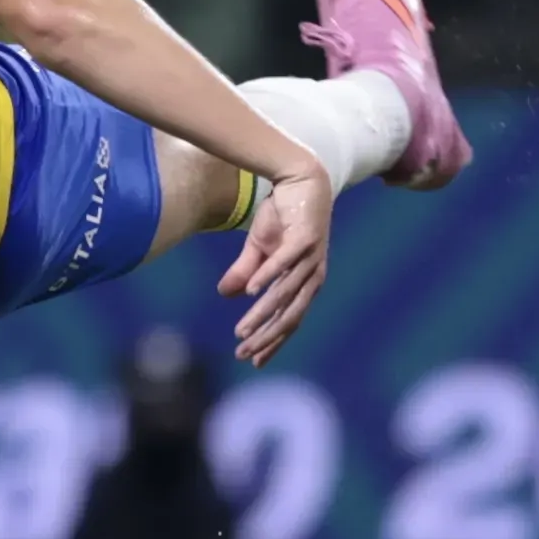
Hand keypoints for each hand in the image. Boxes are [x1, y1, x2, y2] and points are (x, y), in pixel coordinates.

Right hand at [218, 165, 333, 366]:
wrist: (300, 177)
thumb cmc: (283, 214)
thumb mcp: (259, 247)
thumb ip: (245, 271)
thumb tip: (226, 295)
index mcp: (305, 280)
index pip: (290, 319)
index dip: (272, 341)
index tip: (253, 360)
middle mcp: (313, 274)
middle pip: (291, 315)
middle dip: (266, 337)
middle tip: (243, 353)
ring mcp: (312, 256)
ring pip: (284, 293)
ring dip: (262, 314)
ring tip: (241, 330)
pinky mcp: (306, 237)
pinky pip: (285, 262)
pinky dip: (268, 278)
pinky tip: (251, 292)